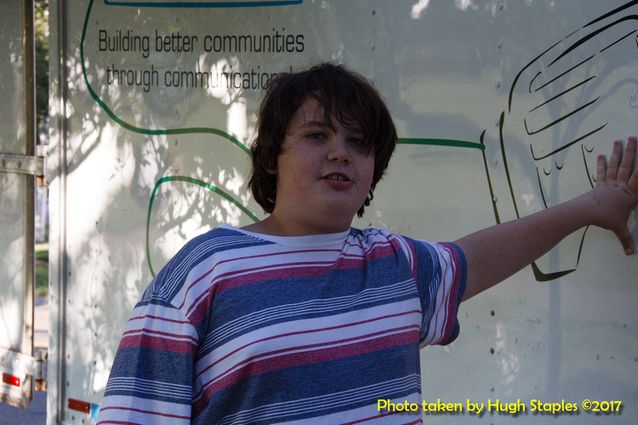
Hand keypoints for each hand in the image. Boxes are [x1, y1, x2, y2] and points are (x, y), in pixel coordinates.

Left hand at [591, 137, 637, 253]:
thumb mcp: (619, 229)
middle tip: (633, 137)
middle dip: (631, 151)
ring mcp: (609, 183)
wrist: (586, 212)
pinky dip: (601, 164)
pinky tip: (601, 155)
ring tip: (619, 140)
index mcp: (630, 194)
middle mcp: (621, 185)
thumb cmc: (606, 219)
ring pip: (615, 165)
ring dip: (617, 152)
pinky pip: (601, 172)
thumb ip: (626, 240)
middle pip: (628, 165)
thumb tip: (630, 254)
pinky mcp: (599, 184)